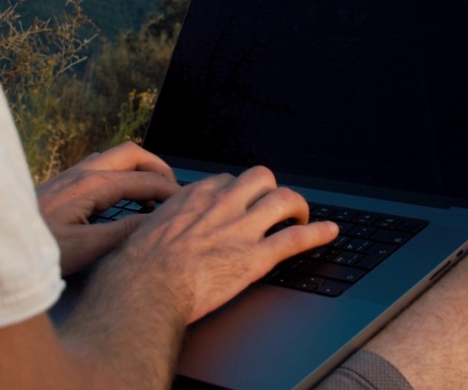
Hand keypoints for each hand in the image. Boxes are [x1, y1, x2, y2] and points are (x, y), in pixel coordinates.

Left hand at [36, 142, 178, 275]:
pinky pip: (101, 166)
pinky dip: (122, 174)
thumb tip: (157, 222)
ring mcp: (70, 175)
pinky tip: (121, 198)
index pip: (143, 180)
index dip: (169, 191)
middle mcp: (82, 173)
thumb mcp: (86, 250)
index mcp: (92, 186)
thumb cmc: (37, 252)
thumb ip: (124, 233)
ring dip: (138, 168)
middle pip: (132, 152)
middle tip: (173, 190)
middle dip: (158, 167)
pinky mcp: (62, 184)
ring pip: (115, 157)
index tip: (186, 205)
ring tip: (151, 193)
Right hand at [94, 166, 338, 323]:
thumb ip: (160, 226)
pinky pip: (296, 238)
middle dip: (271, 189)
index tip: (239, 202)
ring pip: (284, 198)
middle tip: (275, 204)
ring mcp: (242, 228)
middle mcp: (222, 204)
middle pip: (260, 177)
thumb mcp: (143, 232)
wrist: (145, 289)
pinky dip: (318, 232)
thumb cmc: (136, 268)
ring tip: (301, 216)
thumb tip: (152, 233)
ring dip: (298, 205)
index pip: (226, 181)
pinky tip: (330, 231)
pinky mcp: (256, 256)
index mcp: (194, 196)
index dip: (237, 192)